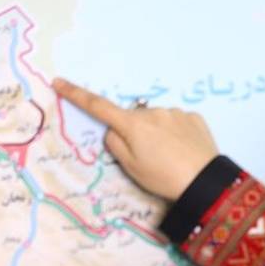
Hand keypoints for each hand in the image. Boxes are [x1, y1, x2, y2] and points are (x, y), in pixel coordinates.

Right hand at [51, 77, 219, 200]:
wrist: (204, 182)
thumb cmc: (163, 178)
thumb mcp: (131, 168)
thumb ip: (115, 145)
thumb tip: (113, 130)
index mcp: (132, 125)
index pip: (98, 106)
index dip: (76, 94)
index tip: (60, 82)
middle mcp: (152, 112)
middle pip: (133, 120)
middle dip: (135, 133)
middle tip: (149, 159)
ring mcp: (175, 113)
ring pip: (156, 121)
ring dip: (158, 135)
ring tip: (170, 158)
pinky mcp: (194, 118)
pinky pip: (177, 124)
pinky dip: (177, 135)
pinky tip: (184, 152)